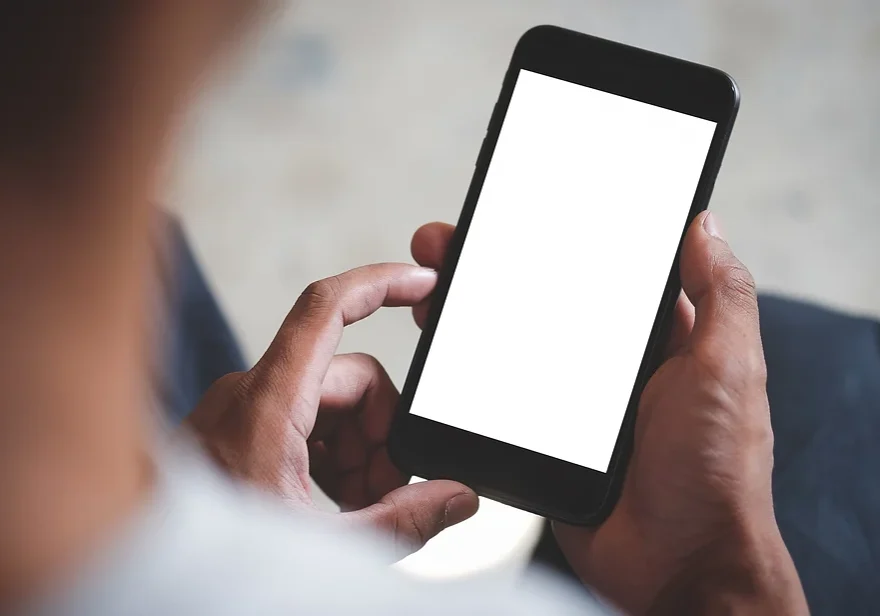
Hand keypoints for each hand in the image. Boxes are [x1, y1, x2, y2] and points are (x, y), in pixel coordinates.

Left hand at [186, 263, 478, 557]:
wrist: (137, 564)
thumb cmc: (209, 563)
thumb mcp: (324, 545)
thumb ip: (402, 521)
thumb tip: (457, 497)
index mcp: (268, 403)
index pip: (327, 308)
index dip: (381, 283)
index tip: (422, 282)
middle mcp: (251, 393)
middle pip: (348, 379)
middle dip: (381, 434)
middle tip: (384, 493)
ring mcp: (242, 410)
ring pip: (329, 403)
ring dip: (356, 452)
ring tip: (354, 509)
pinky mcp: (238, 429)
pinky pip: (303, 420)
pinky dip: (329, 456)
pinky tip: (330, 502)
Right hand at [411, 217, 806, 614]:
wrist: (676, 565)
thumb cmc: (716, 472)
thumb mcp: (728, 368)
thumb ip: (720, 296)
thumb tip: (706, 226)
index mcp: (661, 340)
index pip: (610, 271)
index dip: (569, 235)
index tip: (527, 206)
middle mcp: (613, 366)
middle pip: (548, 299)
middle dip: (503, 267)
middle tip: (459, 241)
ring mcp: (574, 403)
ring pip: (517, 342)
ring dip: (476, 313)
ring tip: (437, 285)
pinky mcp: (544, 437)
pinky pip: (503, 396)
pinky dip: (472, 374)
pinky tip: (442, 347)